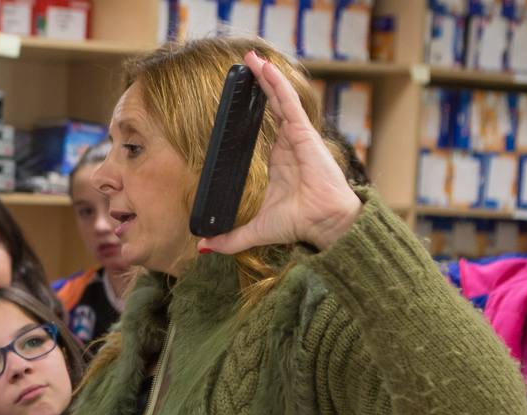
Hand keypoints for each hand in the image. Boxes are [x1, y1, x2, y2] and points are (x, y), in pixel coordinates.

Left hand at [197, 50, 362, 255]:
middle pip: (270, 109)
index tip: (233, 102)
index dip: (249, 114)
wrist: (323, 222)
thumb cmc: (297, 223)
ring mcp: (295, 137)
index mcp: (276, 162)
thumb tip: (203, 245)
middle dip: (257, 88)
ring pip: (279, 100)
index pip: (260, 131)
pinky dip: (277, 84)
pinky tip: (265, 68)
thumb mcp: (254, 230)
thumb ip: (230, 238)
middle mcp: (286, 145)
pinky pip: (289, 103)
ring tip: (252, 58)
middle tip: (242, 69)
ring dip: (266, 78)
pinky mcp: (303, 133)